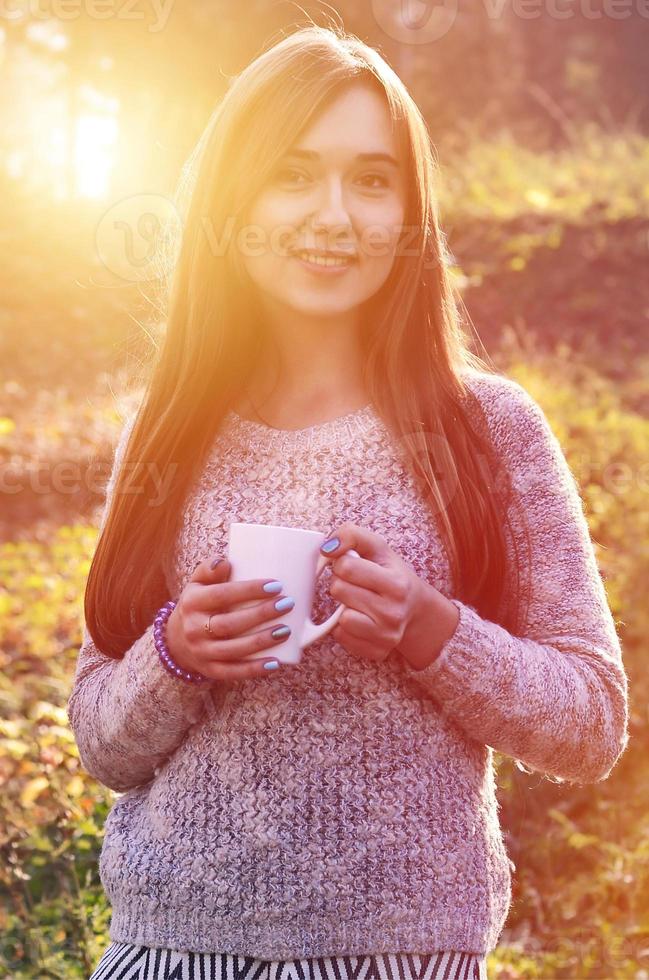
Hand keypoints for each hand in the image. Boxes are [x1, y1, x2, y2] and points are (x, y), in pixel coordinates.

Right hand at [165, 557, 293, 679]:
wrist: (175, 640)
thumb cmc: (198, 604)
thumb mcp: (197, 584)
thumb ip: (209, 569)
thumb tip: (225, 561)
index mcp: (192, 602)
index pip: (221, 595)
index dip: (248, 590)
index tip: (276, 586)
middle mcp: (194, 628)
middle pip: (229, 623)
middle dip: (260, 614)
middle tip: (287, 604)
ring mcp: (201, 652)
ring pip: (232, 650)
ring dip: (261, 641)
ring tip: (286, 631)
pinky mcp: (210, 670)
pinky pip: (232, 672)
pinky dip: (254, 670)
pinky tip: (276, 663)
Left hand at [317, 521, 433, 664]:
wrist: (415, 608)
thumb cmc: (391, 573)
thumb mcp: (377, 547)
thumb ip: (351, 535)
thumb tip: (327, 548)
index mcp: (396, 583)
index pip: (346, 566)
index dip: (342, 562)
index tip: (351, 565)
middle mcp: (394, 612)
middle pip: (339, 590)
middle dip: (340, 583)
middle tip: (355, 584)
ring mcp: (387, 636)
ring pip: (341, 619)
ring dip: (342, 607)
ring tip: (356, 601)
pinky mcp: (377, 652)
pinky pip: (342, 637)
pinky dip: (343, 627)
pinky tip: (358, 618)